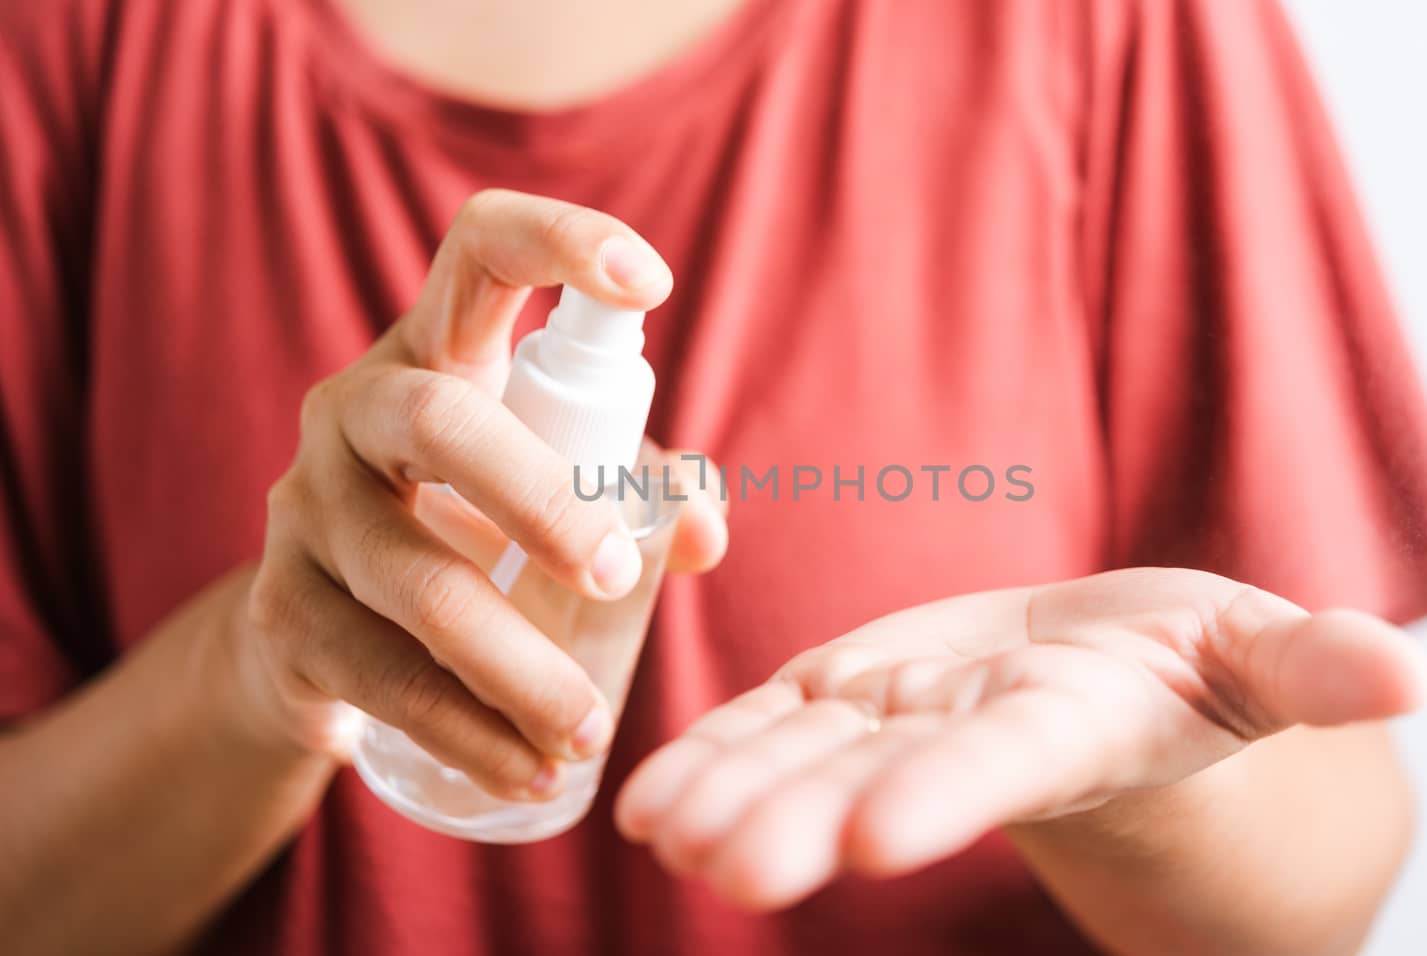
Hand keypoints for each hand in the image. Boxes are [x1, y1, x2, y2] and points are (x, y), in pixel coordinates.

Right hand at [232, 190, 727, 799]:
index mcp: (436, 353)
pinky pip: (382, 679)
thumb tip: (702, 534)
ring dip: (518, 669)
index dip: (562, 241)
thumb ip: (639, 491)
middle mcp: (355, 411)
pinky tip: (527, 773)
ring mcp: (305, 512)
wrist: (321, 633)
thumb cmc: (472, 528)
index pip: (479, 250)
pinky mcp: (284, 613)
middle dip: (542, 503)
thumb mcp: (557, 487)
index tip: (653, 280)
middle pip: (439, 423)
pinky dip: (467, 734)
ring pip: (416, 582)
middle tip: (622, 580)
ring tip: (590, 732)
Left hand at [615, 568, 1426, 907]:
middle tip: (722, 867)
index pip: (1006, 763)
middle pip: (878, 779)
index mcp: (1070, 726)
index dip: (949, 790)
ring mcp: (901, 721)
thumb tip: (1411, 672)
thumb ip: (1312, 665)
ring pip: (805, 758)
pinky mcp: (853, 693)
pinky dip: (712, 757)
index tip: (878, 836)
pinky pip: (773, 727)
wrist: (1110, 674)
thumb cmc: (1197, 669)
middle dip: (801, 820)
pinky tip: (648, 804)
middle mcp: (969, 739)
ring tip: (660, 835)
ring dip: (730, 796)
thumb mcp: (1259, 656)